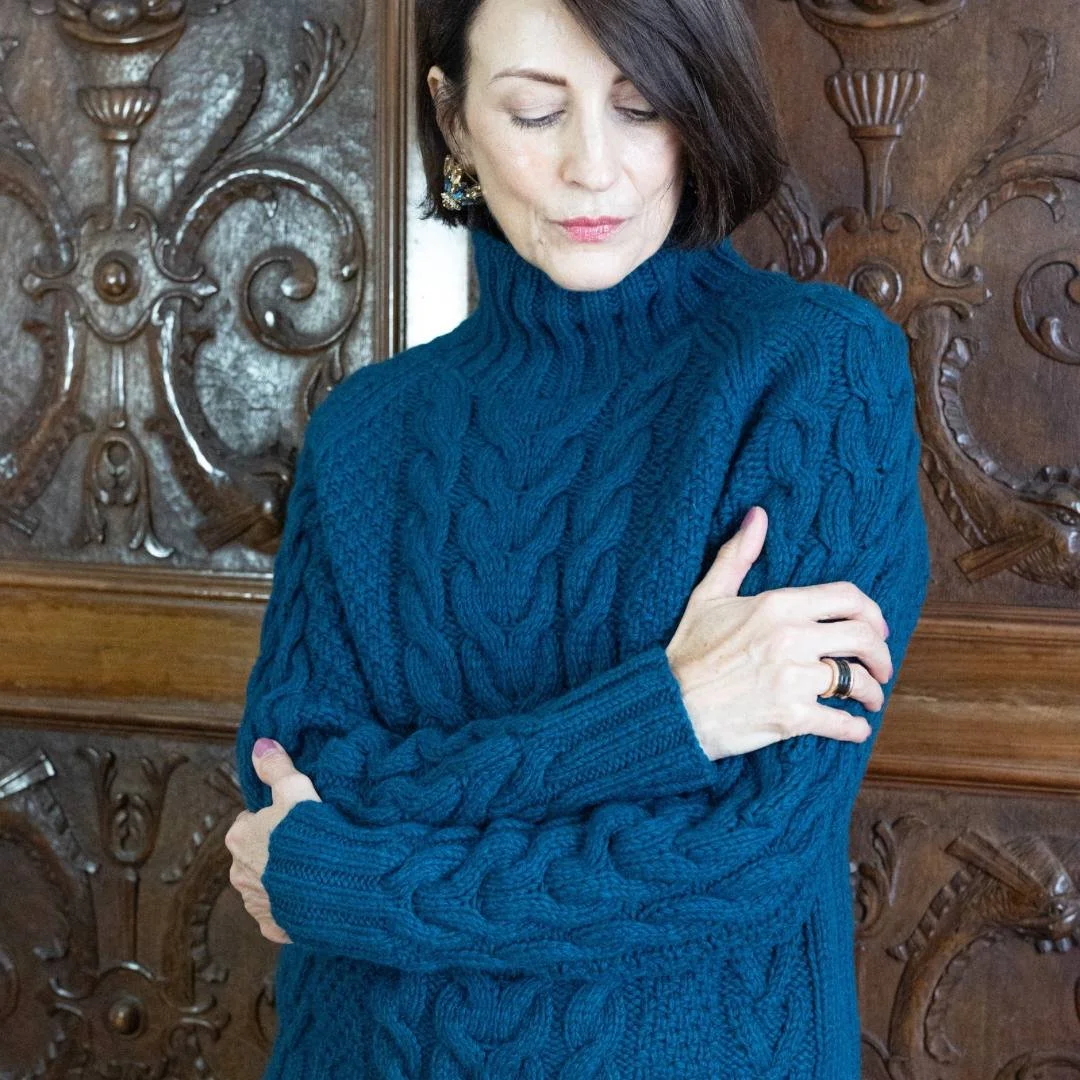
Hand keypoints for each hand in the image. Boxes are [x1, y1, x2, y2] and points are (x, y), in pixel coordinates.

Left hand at [224, 738, 321, 943]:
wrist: (333, 886)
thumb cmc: (312, 834)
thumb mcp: (296, 789)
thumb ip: (276, 767)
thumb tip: (260, 744)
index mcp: (240, 836)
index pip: (249, 822)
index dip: (274, 819)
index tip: (295, 821)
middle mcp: (238, 872)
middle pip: (255, 854)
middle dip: (273, 851)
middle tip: (305, 845)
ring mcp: (253, 902)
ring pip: (265, 884)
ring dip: (281, 878)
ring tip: (313, 869)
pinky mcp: (271, 925)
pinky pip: (278, 912)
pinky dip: (290, 905)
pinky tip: (310, 896)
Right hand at [665, 505, 892, 759]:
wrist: (670, 706)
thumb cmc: (688, 652)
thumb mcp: (708, 596)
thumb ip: (737, 555)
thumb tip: (758, 515)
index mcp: (777, 605)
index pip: (848, 597)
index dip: (872, 612)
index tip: (875, 628)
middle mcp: (791, 638)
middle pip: (863, 638)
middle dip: (881, 655)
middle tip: (881, 668)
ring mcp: (793, 679)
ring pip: (857, 681)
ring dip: (871, 693)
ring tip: (869, 699)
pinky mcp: (791, 717)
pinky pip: (841, 722)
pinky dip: (854, 729)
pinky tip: (855, 728)